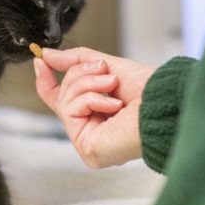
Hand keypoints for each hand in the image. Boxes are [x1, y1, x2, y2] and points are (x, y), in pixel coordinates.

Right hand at [34, 47, 155, 168]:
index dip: (47, 78)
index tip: (40, 59)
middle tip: (106, 72)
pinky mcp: (87, 149)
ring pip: (65, 100)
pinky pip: (70, 112)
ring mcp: (88, 141)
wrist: (163, 103)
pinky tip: (113, 107)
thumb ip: (75, 61)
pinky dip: (91, 100)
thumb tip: (46, 55)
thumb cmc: (148, 90)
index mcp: (97, 114)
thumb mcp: (107, 66)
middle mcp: (91, 130)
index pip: (61, 98)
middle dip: (80, 74)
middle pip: (62, 94)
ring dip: (89, 84)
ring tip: (112, 86)